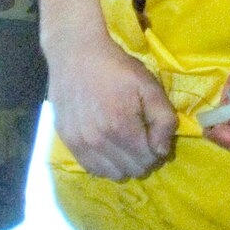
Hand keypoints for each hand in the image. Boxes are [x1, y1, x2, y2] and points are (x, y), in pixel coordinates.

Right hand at [46, 36, 176, 180]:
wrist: (77, 56)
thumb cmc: (117, 69)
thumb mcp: (149, 87)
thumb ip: (163, 119)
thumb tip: (162, 150)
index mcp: (121, 127)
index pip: (147, 160)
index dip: (158, 151)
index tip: (156, 137)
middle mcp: (98, 141)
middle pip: (131, 170)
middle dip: (143, 159)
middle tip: (144, 140)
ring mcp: (79, 143)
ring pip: (111, 174)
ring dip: (124, 164)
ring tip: (127, 144)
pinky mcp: (67, 141)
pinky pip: (91, 168)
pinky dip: (105, 164)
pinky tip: (110, 147)